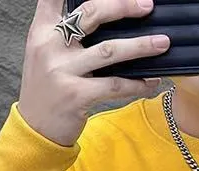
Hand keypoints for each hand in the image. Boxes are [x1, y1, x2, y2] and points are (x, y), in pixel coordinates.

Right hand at [18, 0, 171, 146]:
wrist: (35, 129)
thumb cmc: (46, 91)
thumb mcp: (44, 54)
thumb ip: (64, 33)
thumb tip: (102, 18)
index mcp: (42, 31)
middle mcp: (51, 46)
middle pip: (91, 13)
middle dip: (123, 6)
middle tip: (147, 6)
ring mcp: (63, 70)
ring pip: (109, 50)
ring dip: (140, 46)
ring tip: (163, 43)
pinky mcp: (77, 95)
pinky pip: (115, 85)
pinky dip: (136, 84)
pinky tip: (151, 82)